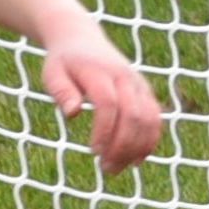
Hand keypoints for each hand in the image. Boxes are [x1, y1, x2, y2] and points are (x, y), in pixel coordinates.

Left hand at [39, 31, 164, 174]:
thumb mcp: (52, 73)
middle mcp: (125, 78)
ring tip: (118, 168)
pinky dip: (150, 140)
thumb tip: (72, 113)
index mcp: (99, 73)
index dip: (104, 130)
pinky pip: (155, 117)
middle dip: (123, 145)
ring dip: (138, 147)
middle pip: (133, 114)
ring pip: (150, 118)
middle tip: (107, 169)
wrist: (81, 39)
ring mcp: (138, 84)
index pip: (108, 104)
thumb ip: (62, 91)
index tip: (93, 152)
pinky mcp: (145, 91)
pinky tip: (137, 160)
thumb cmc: (63, 62)